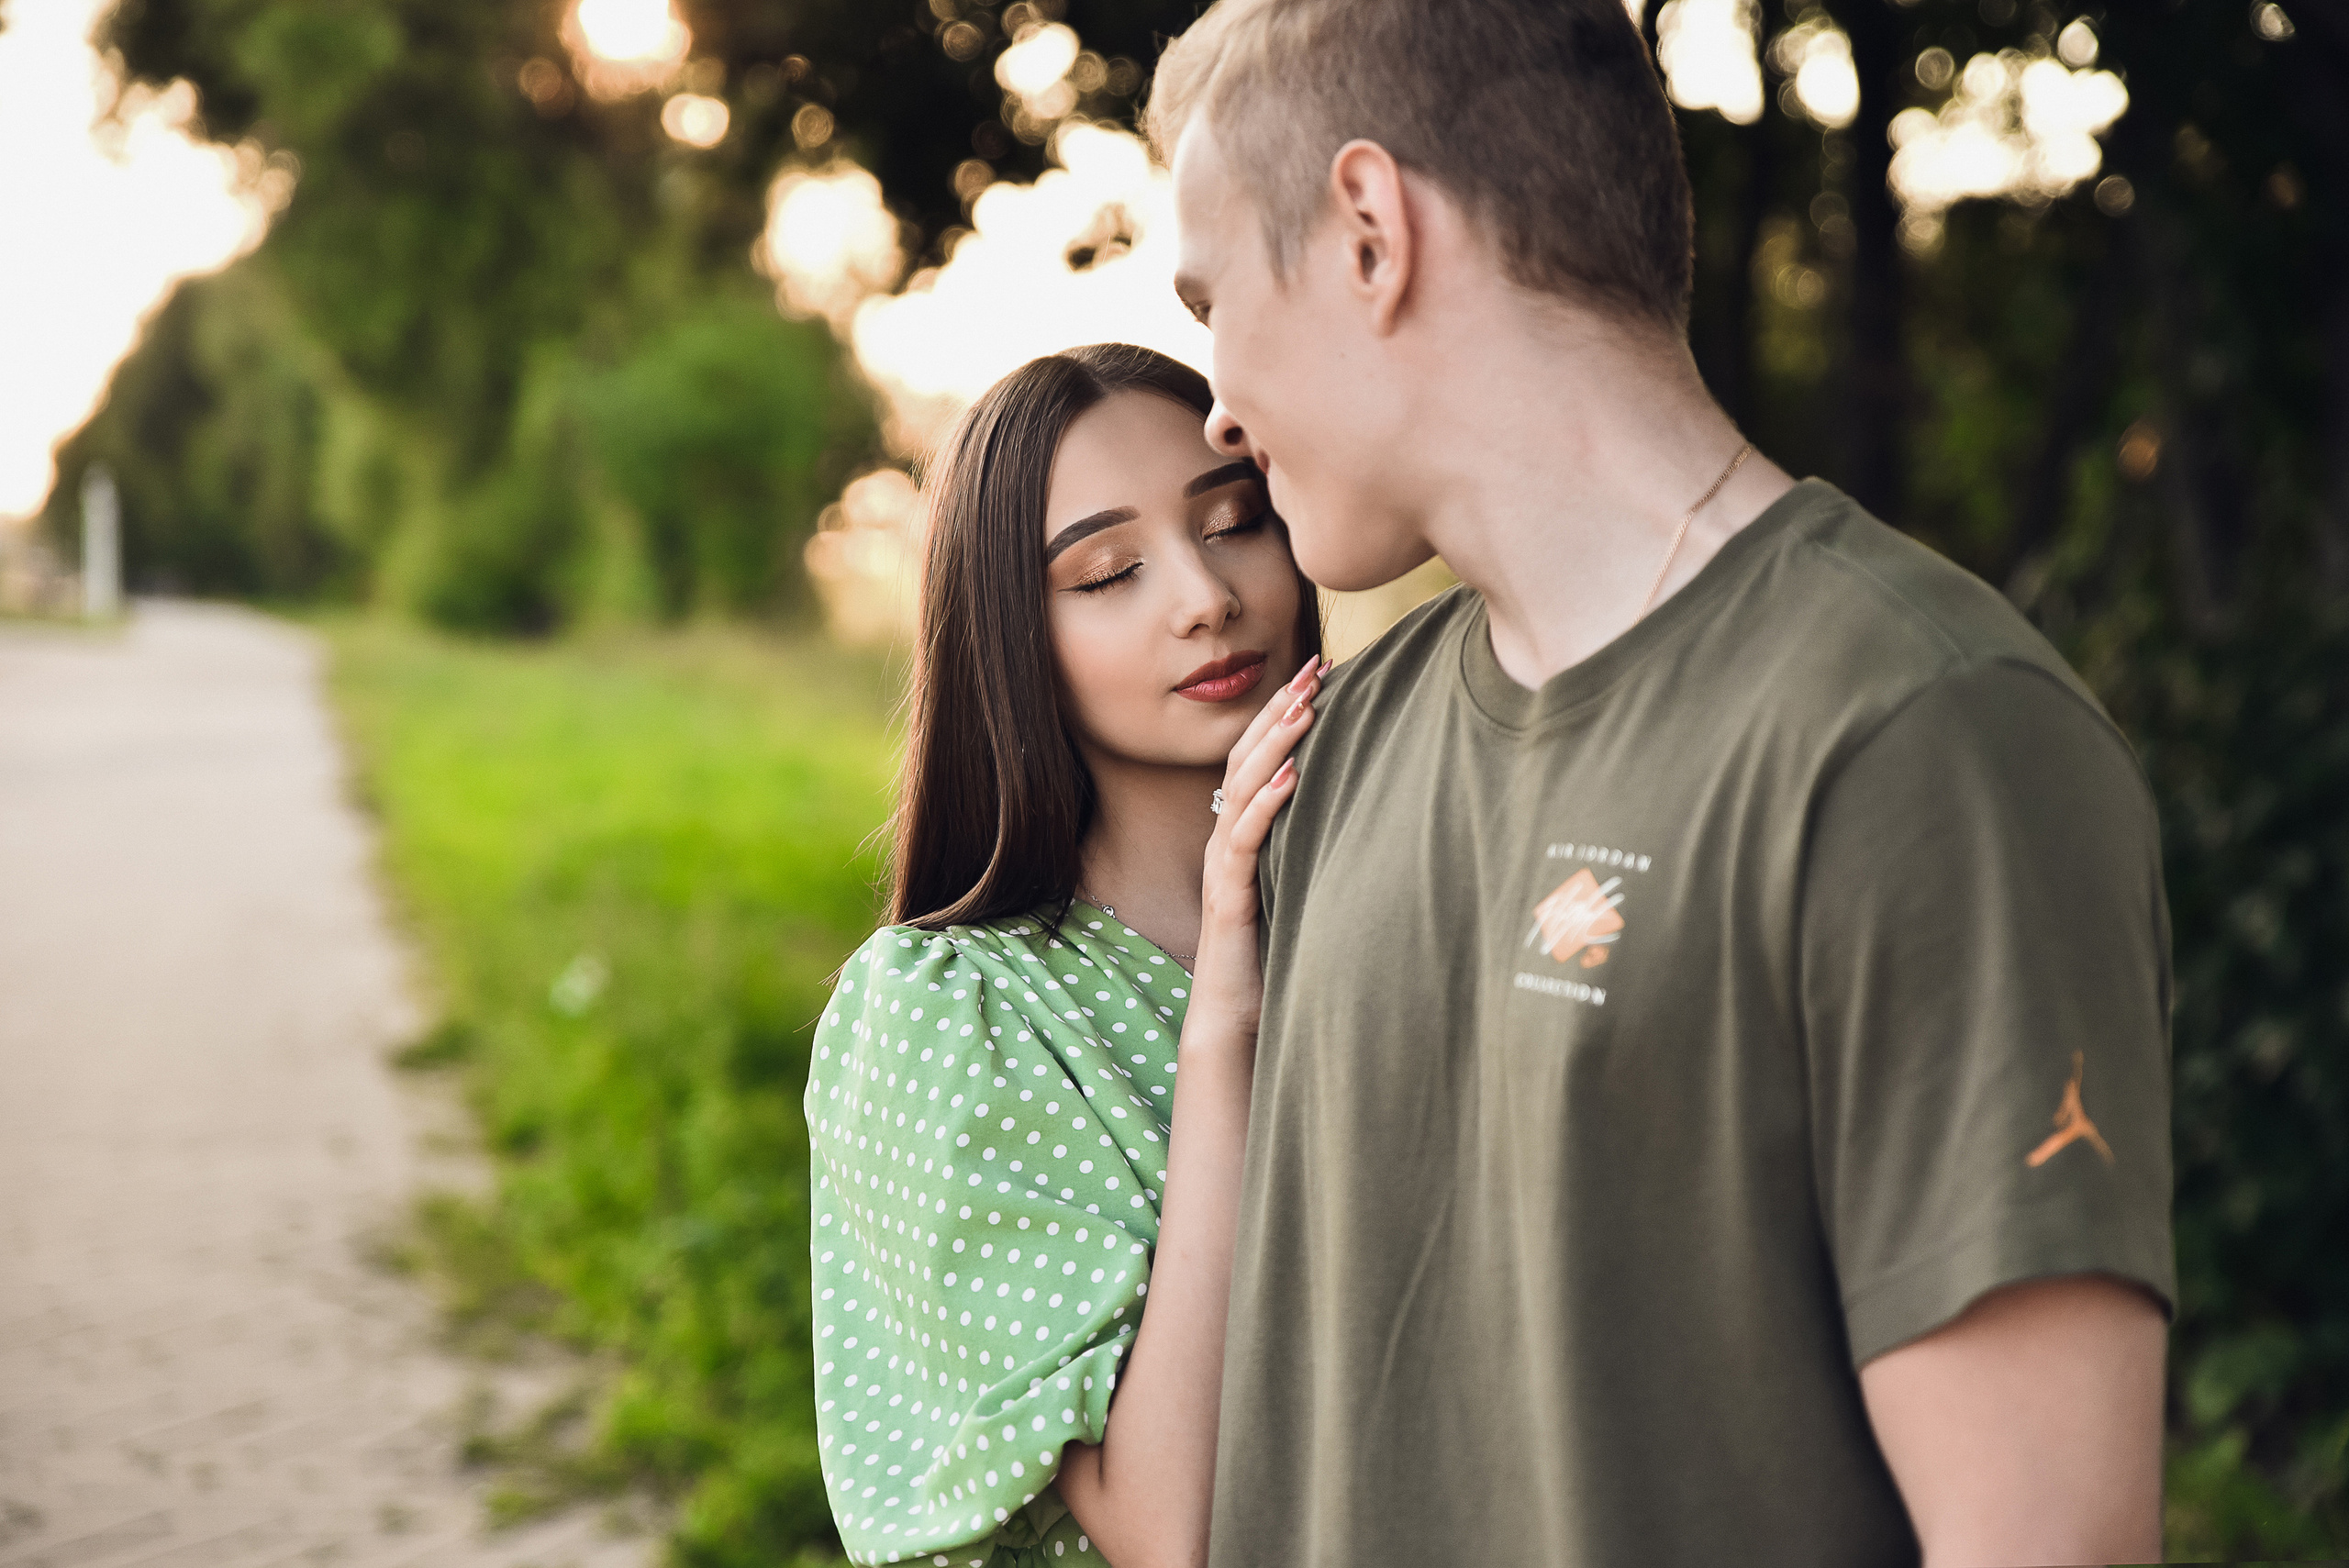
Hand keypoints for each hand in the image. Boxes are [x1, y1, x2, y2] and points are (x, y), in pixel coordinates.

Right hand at [1189, 652, 1326, 1030]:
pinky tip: (1291, 780)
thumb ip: (1317, 844)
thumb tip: (1370, 804)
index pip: (1258, 755)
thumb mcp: (1303, 884)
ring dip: (1274, 745)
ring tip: (1304, 708)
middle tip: (1314, 667)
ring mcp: (1224, 865)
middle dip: (1279, 708)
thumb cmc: (1274, 949)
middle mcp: (1228, 838)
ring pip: (1240, 788)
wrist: (1238, 1014)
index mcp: (1243, 831)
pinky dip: (1265, 806)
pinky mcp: (1228, 896)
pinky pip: (1243, 842)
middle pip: (1245, 757)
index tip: (1319, 671)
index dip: (1283, 710)